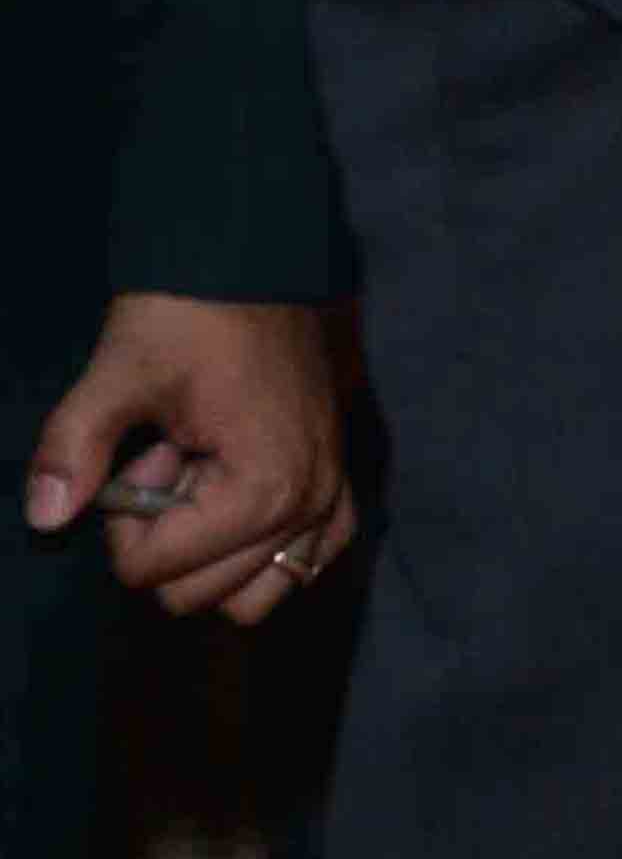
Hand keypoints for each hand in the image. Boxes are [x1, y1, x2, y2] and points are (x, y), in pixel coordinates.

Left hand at [25, 296, 356, 620]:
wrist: (256, 263)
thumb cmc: (189, 317)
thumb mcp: (117, 375)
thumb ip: (74, 448)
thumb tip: (43, 519)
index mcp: (263, 490)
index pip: (158, 571)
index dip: (123, 522)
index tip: (140, 456)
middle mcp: (311, 508)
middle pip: (203, 594)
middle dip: (167, 540)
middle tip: (164, 464)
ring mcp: (333, 501)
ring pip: (257, 595)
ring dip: (214, 558)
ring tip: (200, 487)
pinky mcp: (340, 488)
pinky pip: (304, 562)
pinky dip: (262, 553)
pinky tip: (233, 504)